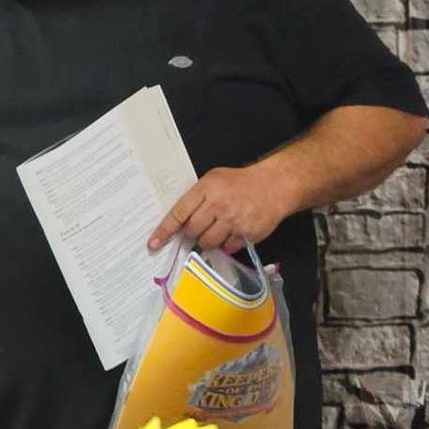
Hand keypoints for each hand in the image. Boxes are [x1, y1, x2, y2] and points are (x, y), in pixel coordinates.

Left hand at [147, 164, 292, 253]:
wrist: (275, 184)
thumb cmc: (239, 183)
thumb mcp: (214, 180)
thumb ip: (196, 199)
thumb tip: (178, 224)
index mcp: (206, 189)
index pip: (179, 213)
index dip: (165, 230)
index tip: (153, 243)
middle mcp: (219, 205)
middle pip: (192, 231)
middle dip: (192, 233)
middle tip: (200, 227)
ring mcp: (234, 220)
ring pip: (208, 242)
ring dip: (209, 240)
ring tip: (219, 228)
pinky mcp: (247, 233)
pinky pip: (228, 247)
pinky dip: (227, 243)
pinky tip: (234, 231)